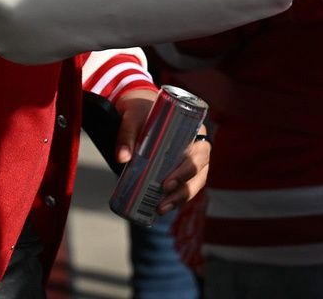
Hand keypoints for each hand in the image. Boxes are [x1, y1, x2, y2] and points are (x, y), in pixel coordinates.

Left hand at [114, 88, 210, 214]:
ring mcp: (192, 161)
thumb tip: (122, 158)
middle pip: (199, 172)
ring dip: (180, 199)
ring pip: (195, 183)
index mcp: (194, 129)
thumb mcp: (133, 118)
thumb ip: (126, 135)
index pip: (200, 152)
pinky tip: (161, 208)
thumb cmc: (141, 113)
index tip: (167, 183)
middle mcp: (197, 147)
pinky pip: (185, 187)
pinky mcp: (181, 171)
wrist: (139, 113)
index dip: (187, 170)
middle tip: (163, 198)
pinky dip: (176, 199)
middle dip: (183, 189)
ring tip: (160, 209)